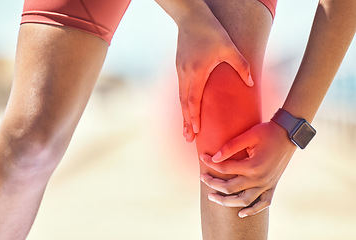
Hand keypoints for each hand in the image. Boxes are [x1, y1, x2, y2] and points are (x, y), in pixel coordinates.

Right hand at [176, 15, 252, 141]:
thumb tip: (250, 84)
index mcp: (197, 72)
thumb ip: (241, 66)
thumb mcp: (229, 47)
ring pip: (180, 97)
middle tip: (187, 138)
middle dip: (186, 122)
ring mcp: (180, 70)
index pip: (193, 100)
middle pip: (184, 104)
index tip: (195, 132)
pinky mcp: (180, 66)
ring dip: (183, 114)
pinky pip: (181, 89)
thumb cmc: (211, 31)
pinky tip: (186, 108)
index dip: (194, 117)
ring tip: (185, 128)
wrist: (191, 16)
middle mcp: (186, 74)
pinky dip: (183, 102)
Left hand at [199, 121, 296, 217]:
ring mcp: (267, 184)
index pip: (225, 169)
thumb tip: (214, 158)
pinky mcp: (272, 186)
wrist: (288, 134)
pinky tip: (240, 213)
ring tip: (212, 197)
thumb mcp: (248, 135)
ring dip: (226, 202)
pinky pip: (263, 203)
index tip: (202, 157)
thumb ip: (230, 147)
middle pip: (230, 188)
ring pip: (243, 201)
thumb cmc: (267, 132)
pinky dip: (252, 210)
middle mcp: (260, 179)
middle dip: (212, 184)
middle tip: (202, 178)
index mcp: (252, 166)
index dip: (210, 163)